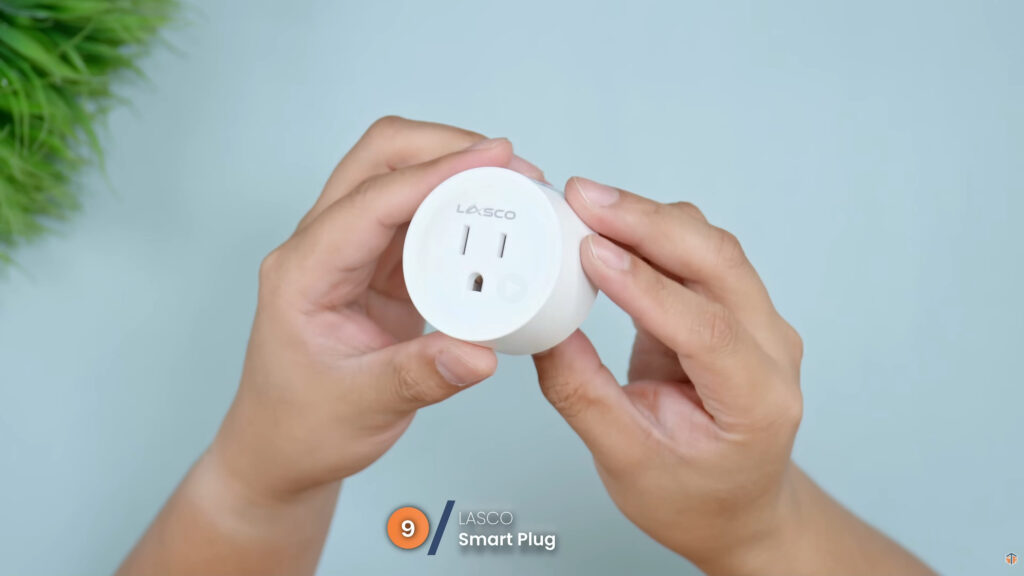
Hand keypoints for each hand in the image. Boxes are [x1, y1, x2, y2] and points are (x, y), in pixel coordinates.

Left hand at [210, 117, 544, 499]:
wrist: (284, 450)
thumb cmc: (302, 426)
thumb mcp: (361, 406)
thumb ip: (421, 376)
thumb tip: (480, 352)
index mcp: (304, 272)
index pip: (372, 200)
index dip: (435, 173)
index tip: (494, 159)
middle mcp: (324, 249)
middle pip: (380, 160)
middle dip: (444, 147)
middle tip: (509, 163)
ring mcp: (353, 254)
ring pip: (402, 181)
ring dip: (456, 174)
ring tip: (514, 188)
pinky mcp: (380, 269)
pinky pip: (423, 220)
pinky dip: (461, 212)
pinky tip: (496, 223)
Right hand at [534, 177, 932, 574]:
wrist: (736, 508)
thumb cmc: (693, 498)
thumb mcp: (626, 461)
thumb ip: (583, 395)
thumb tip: (543, 328)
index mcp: (758, 401)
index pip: (706, 329)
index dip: (645, 286)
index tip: (590, 251)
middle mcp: (772, 350)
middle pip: (719, 263)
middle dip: (647, 222)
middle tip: (582, 198)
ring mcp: (758, 323)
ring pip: (710, 246)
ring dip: (648, 218)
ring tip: (586, 204)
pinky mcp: (732, 308)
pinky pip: (697, 254)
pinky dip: (651, 232)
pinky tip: (609, 225)